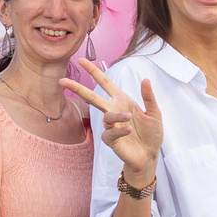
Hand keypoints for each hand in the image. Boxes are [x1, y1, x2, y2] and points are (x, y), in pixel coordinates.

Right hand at [66, 59, 163, 179]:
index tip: (81, 60)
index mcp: (122, 100)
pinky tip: (129, 129)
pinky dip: (119, 130)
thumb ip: (148, 97)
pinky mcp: (111, 140)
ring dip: (118, 115)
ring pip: (106, 117)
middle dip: (78, 88)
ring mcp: (111, 126)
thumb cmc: (151, 133)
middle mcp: (113, 111)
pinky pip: (110, 132)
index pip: (105, 83)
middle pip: (92, 97)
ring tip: (130, 116)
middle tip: (62, 80)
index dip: (94, 71)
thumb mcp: (154, 113)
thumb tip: (146, 79)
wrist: (150, 155)